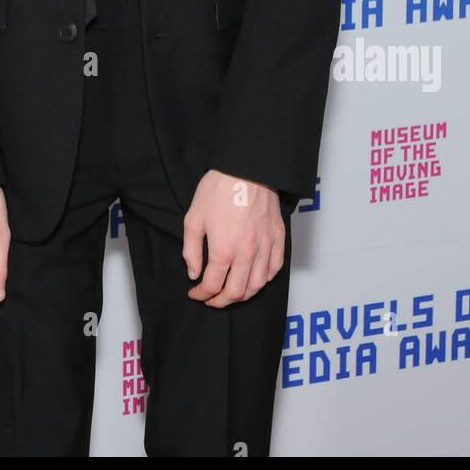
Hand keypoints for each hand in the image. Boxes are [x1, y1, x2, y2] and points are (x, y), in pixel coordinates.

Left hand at [183, 170, 284, 308]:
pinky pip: (275, 268)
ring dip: (243, 295)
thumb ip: (191, 250)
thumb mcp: (193, 218)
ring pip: (257, 285)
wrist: (246, 168)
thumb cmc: (218, 190)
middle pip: (236, 292)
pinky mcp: (278, 237)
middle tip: (211, 299)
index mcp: (223, 250)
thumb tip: (194, 273)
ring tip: (232, 293)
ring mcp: (265, 246)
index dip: (201, 294)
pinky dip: (264, 280)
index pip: (212, 285)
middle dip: (221, 301)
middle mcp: (247, 254)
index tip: (195, 292)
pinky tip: (255, 278)